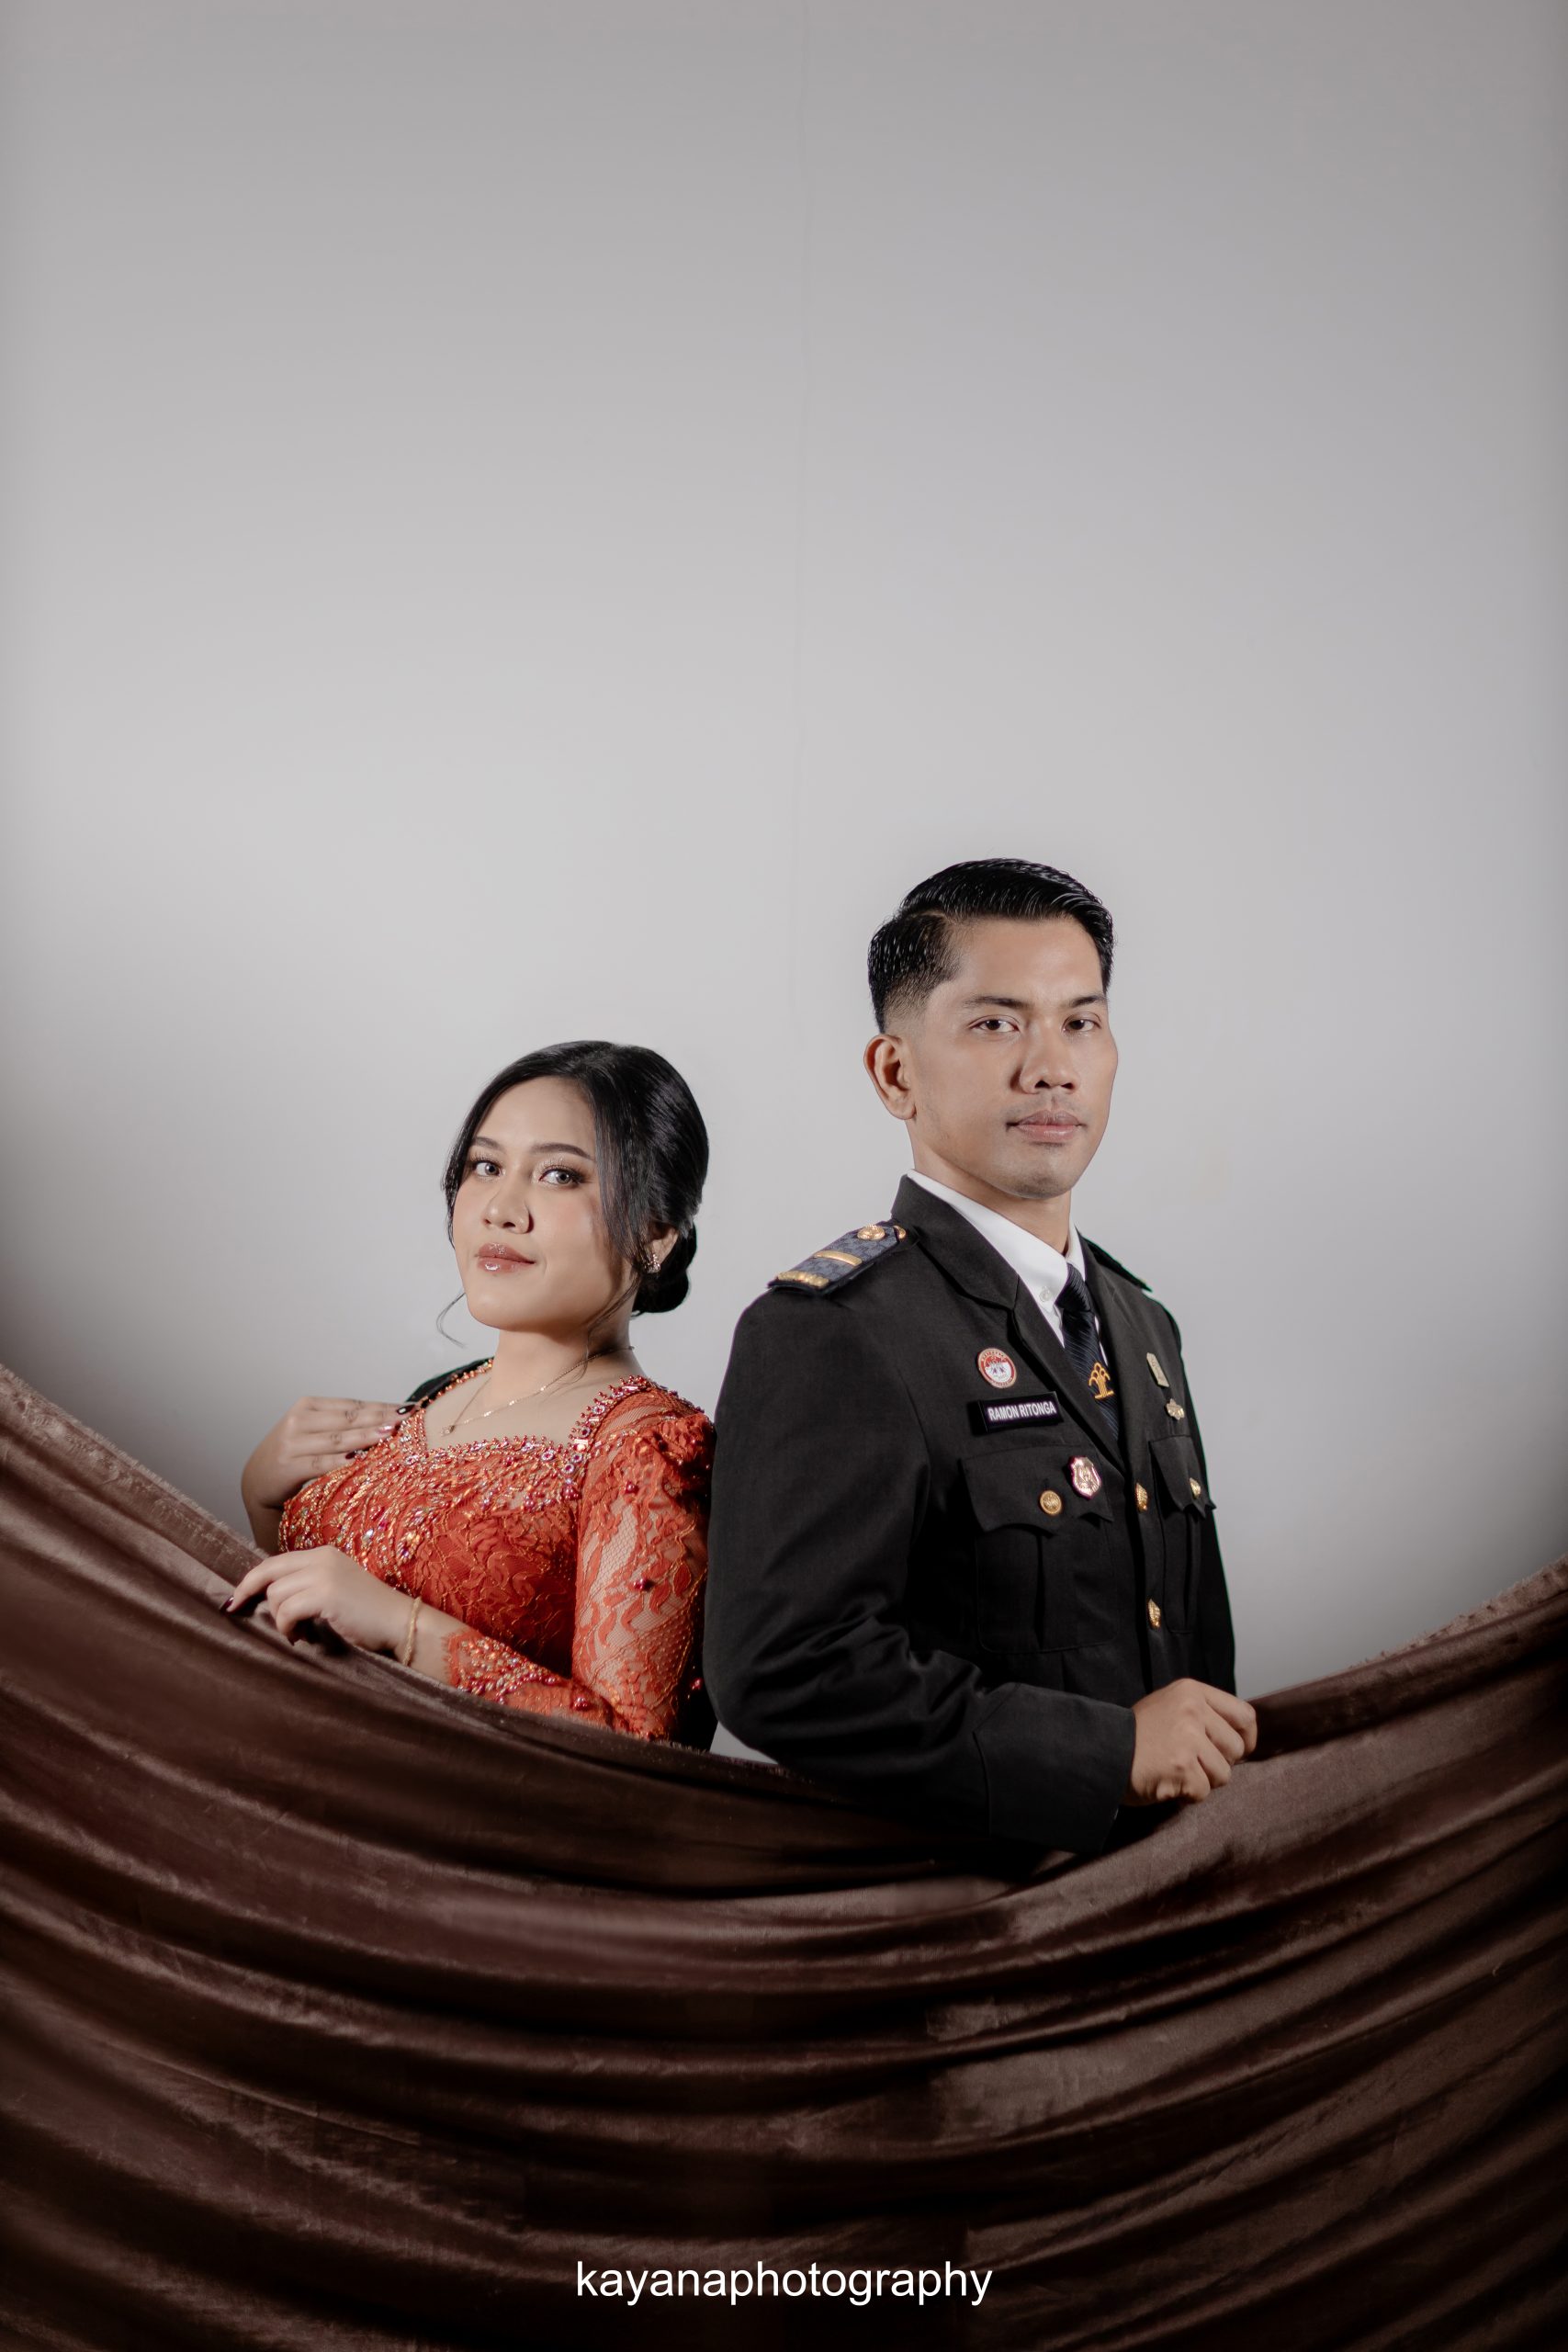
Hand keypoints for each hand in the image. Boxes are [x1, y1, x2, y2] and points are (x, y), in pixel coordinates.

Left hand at [223, 1544, 412, 1654]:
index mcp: (324, 1554)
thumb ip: (308, 1585)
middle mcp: (322, 1558)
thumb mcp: (336, 1589)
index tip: (237, 1598)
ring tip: (297, 1633)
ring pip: (276, 1595)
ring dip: (280, 1619)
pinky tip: (302, 1637)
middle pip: (268, 1571)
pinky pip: (287, 1610)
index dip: (251, 1579)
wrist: (400, 1623)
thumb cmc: (369, 1614)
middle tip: (235, 1610)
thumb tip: (270, 1599)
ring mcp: (324, 1575)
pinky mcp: (326, 1594)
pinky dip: (287, 1627)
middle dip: (246, 1591)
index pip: (275, 1562)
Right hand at [242, 1395, 406, 1516]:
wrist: (257, 1481)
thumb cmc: (294, 1455)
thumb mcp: (315, 1432)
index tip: (409, 1409)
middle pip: (348, 1419)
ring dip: (366, 1437)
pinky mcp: (288, 1466)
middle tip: (406, 1420)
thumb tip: (389, 1421)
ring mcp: (292, 1442)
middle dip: (380, 1419)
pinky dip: (340, 1462)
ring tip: (390, 1434)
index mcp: (309, 1406)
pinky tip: (359, 1460)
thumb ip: (343, 1425)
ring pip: (337, 1439)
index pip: (352, 1406)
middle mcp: (299, 1420)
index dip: (382, 1407)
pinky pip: (320, 1463)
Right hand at [1123, 1677, 1256, 1805]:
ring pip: (1224, 1773)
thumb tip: (1240, 1739)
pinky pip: (1203, 1791)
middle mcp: (1193, 1711)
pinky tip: (1168, 1782)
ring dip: (1204, 1781)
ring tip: (1177, 1772)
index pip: (1244, 1715)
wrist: (1101, 1751)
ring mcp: (1187, 1739)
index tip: (1237, 1752)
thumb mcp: (1170, 1706)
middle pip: (1236, 1748)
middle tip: (1193, 1764)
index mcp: (1192, 1692)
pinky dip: (1187, 1794)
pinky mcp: (1181, 1767)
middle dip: (1219, 1763)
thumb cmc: (1137, 1734)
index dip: (1246, 1738)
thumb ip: (1203, 1715)